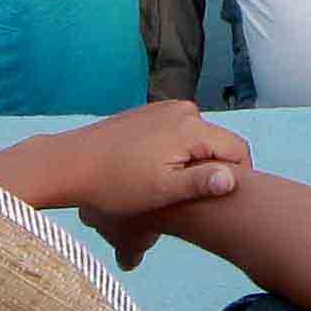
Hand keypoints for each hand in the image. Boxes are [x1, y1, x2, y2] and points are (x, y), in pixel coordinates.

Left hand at [28, 101, 253, 267]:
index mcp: (191, 127)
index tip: (224, 202)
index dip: (239, 177)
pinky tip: (157, 172)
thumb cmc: (115, 183)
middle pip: (219, 143)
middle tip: (194, 198)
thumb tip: (233, 178)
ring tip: (172, 187)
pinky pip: (179, 132)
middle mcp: (183, 110)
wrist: (71, 163)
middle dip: (214, 169)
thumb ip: (201, 182)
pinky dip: (178, 152)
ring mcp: (165, 108)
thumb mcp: (162, 190)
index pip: (238, 149)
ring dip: (195, 161)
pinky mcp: (150, 113)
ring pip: (199, 139)